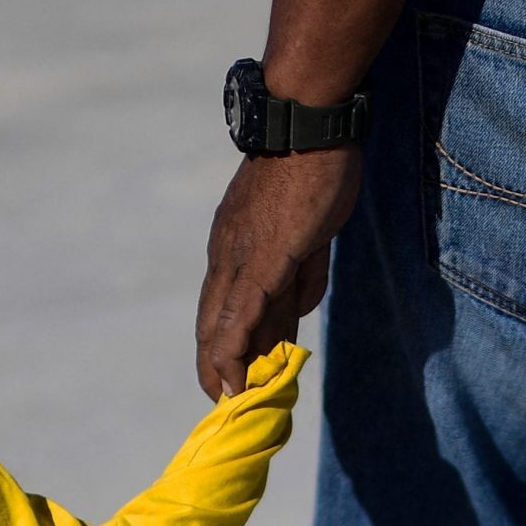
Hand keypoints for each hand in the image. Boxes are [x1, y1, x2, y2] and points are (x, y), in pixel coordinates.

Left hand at [196, 147, 361, 399]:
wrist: (309, 122)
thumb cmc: (311, 166)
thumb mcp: (309, 232)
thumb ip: (304, 273)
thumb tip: (301, 310)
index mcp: (235, 247)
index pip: (222, 306)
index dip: (223, 344)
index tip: (229, 376)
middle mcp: (229, 256)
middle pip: (214, 322)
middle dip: (216, 365)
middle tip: (221, 401)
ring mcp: (243, 258)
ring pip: (225, 324)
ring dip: (226, 368)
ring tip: (228, 403)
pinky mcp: (265, 259)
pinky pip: (244, 314)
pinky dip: (235, 350)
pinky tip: (233, 379)